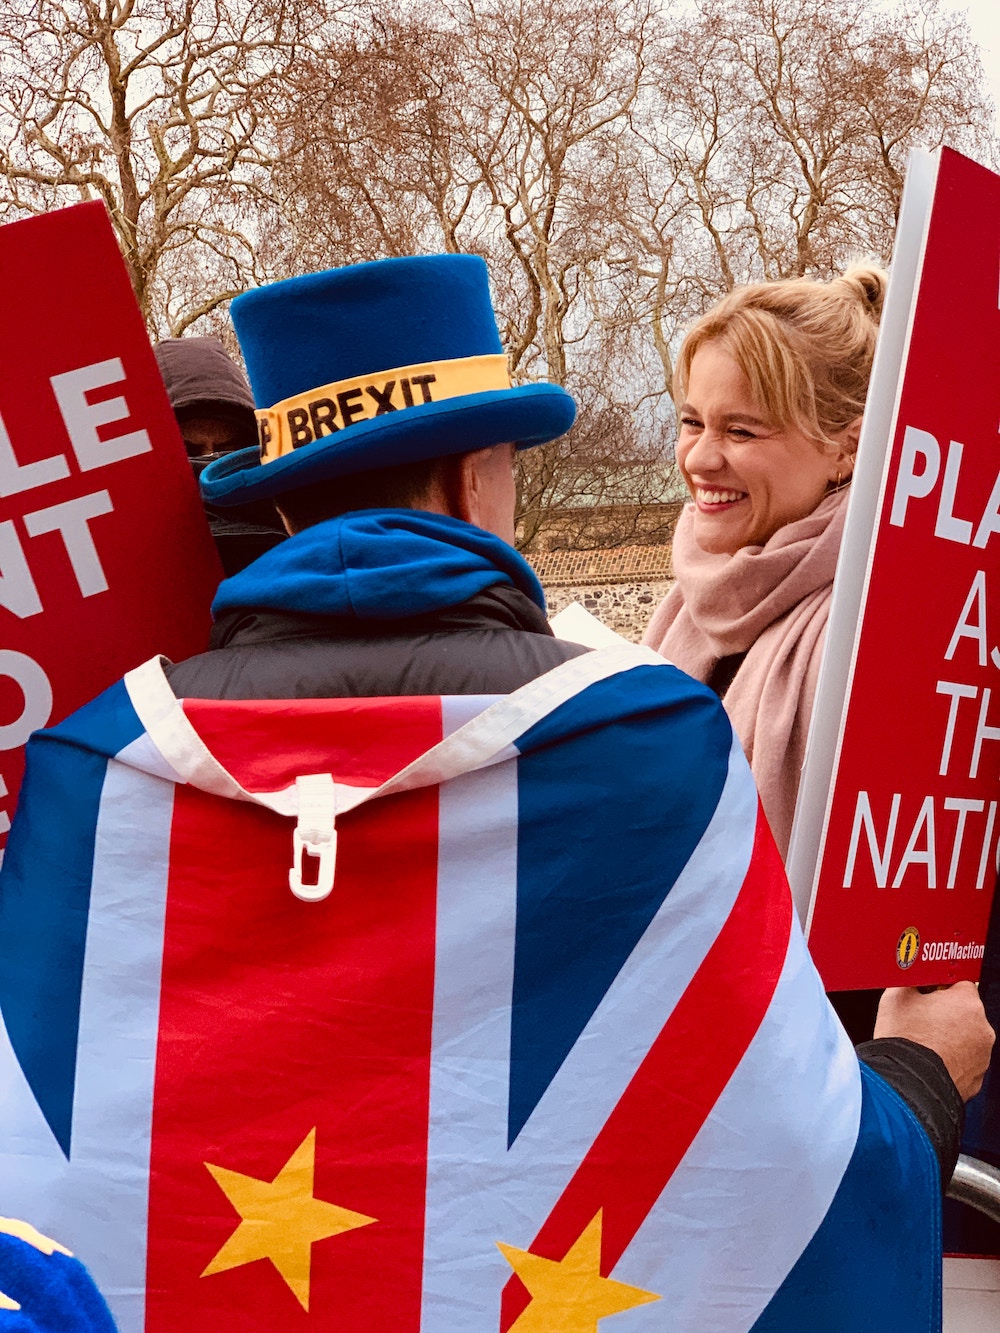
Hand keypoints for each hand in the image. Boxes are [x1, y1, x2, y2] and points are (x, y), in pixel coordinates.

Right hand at [874, 983, 994, 1101]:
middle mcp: (982, 1029)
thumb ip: (910, 981)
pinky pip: (963, 1061)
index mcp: (967, 1003)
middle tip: (920, 1019)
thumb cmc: (904, 1040)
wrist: (905, 1084)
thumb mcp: (896, 996)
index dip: (939, 986)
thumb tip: (911, 977)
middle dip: (946, 1013)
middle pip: (964, 1011)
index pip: (959, 983)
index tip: (927, 993)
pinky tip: (929, 1059)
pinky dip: (950, 1059)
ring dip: (949, 1037)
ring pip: (965, 1037)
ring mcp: (982, 1057)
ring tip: (923, 1042)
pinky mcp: (976, 1079)